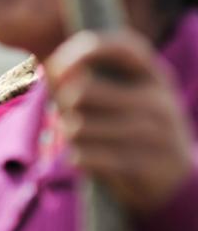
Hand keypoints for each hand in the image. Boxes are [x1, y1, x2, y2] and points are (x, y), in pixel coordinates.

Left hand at [46, 30, 193, 215]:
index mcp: (156, 77)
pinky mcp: (142, 166)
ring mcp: (153, 135)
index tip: (59, 64)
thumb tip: (50, 69)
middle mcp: (158, 102)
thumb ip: (93, 79)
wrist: (179, 182)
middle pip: (81, 91)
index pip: (123, 48)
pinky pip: (85, 156)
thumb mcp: (131, 98)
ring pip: (78, 127)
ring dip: (68, 134)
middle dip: (63, 103)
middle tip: (69, 113)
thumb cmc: (139, 130)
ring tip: (82, 138)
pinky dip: (77, 158)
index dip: (85, 49)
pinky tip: (86, 159)